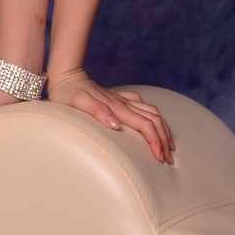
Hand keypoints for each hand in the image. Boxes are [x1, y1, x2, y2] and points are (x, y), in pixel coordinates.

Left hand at [47, 69, 173, 163]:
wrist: (66, 76)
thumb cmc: (68, 93)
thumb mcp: (79, 103)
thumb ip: (97, 111)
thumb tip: (116, 124)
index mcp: (117, 107)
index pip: (145, 125)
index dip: (155, 141)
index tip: (160, 158)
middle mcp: (123, 103)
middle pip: (154, 120)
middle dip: (164, 139)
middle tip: (168, 159)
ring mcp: (122, 99)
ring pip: (152, 112)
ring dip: (163, 128)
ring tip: (169, 144)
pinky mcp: (119, 98)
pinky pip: (143, 106)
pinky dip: (154, 116)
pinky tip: (154, 121)